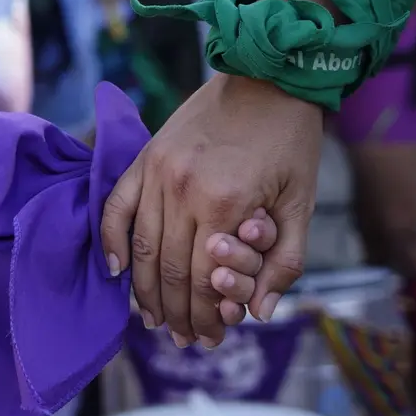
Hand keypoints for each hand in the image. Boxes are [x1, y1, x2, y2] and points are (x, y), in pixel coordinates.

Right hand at [101, 73, 322, 347]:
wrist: (268, 76)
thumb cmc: (290, 141)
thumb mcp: (303, 202)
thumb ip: (284, 261)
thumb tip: (260, 313)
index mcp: (227, 204)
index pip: (204, 281)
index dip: (206, 317)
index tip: (213, 338)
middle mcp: (184, 190)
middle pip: (168, 271)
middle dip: (177, 314)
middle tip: (185, 339)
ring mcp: (158, 172)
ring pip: (140, 248)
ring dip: (144, 291)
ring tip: (155, 320)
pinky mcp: (146, 158)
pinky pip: (117, 207)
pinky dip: (112, 241)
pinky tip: (115, 272)